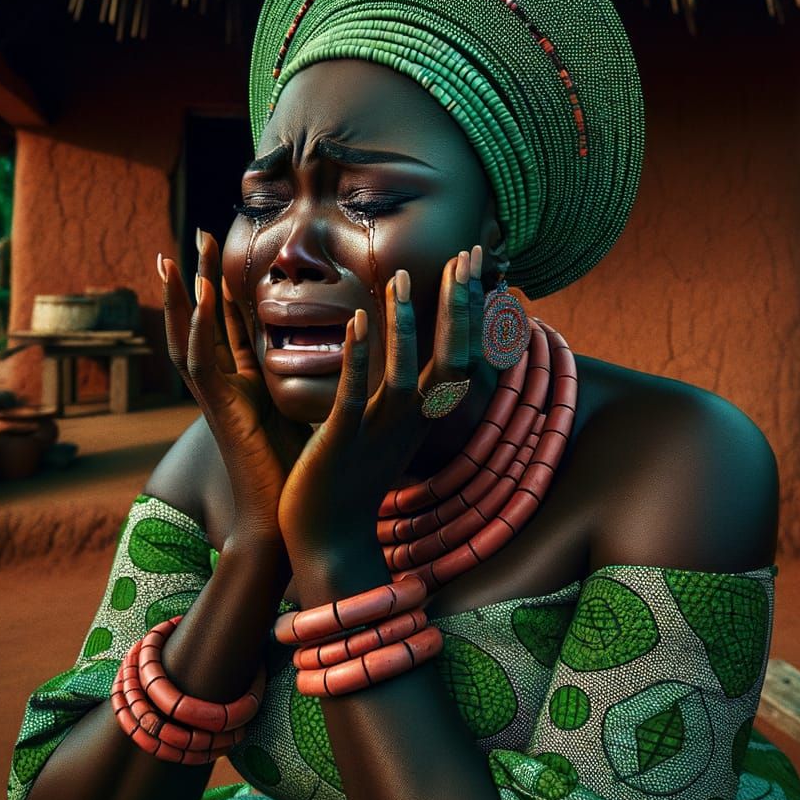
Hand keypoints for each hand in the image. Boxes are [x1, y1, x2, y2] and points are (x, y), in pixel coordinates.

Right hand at [158, 230, 309, 553]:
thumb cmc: (298, 472)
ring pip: (187, 339)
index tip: (223, 253)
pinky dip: (198, 334)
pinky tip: (200, 304)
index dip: (226, 290)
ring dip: (181, 299)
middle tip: (193, 236)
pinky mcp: (220, 415)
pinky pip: (201, 367)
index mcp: (244, 385)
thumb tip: (344, 358)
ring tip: (172, 258)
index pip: (230, 327)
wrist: (284, 521)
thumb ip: (310, 384)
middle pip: (202, 323)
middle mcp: (224, 387)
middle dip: (197, 279)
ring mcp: (216, 400)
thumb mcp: (305, 413)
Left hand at [277, 245, 484, 564]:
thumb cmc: (351, 486)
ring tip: (400, 277)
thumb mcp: (382, 435)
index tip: (470, 265)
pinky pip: (356, 394)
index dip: (470, 310)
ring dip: (407, 323)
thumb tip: (395, 361)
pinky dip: (360, 357)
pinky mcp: (344, 441)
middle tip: (466, 254)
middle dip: (459, 306)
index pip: (460, 355)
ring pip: (406, 372)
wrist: (329, 544)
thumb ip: (393, 398)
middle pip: (452, 358)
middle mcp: (411, 422)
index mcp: (422, 417)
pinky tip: (360, 321)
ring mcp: (379, 432)